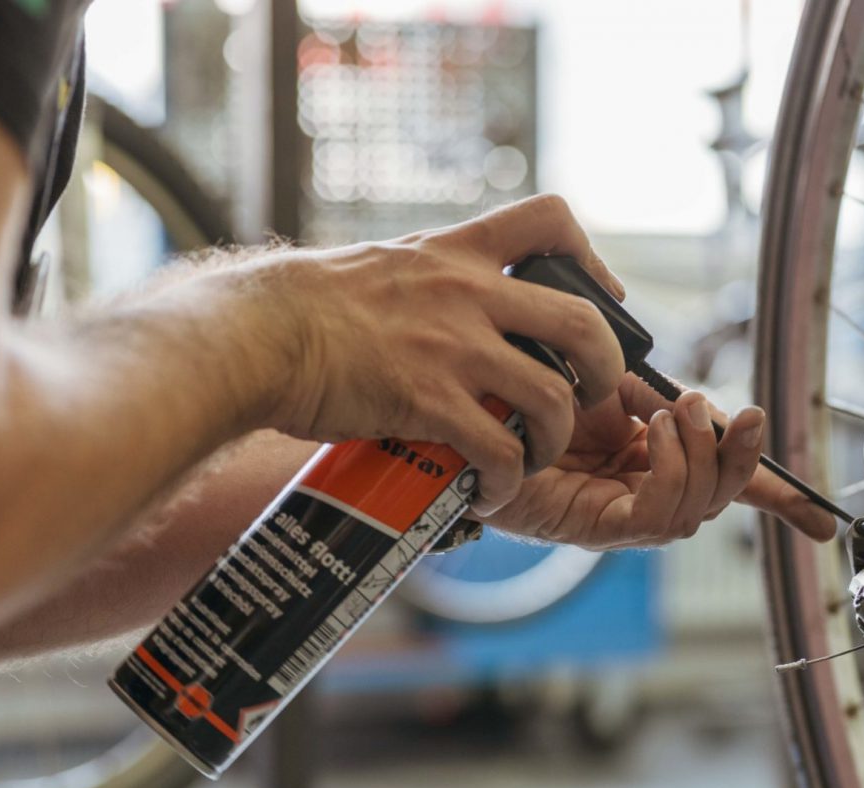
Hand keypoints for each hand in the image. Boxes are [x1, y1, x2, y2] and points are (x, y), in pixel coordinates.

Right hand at [249, 195, 626, 512]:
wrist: (258, 334)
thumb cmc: (303, 308)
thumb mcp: (382, 266)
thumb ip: (428, 281)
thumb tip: (445, 305)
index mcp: (456, 253)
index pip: (551, 220)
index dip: (593, 260)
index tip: (599, 298)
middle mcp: (467, 294)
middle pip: (583, 322)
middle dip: (605, 370)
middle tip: (588, 398)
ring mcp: (453, 349)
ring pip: (554, 398)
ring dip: (556, 439)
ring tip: (532, 459)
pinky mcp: (429, 402)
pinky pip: (500, 448)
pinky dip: (507, 480)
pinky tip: (488, 491)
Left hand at [483, 375, 838, 547]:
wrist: (461, 412)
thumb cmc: (520, 392)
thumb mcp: (603, 375)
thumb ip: (653, 388)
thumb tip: (700, 402)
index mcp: (650, 456)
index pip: (726, 482)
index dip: (778, 501)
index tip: (823, 525)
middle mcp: (641, 490)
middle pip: (721, 496)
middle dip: (738, 453)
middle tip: (727, 410)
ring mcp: (620, 514)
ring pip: (696, 509)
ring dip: (698, 455)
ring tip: (672, 413)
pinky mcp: (596, 527)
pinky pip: (656, 518)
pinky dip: (668, 476)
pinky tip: (649, 438)